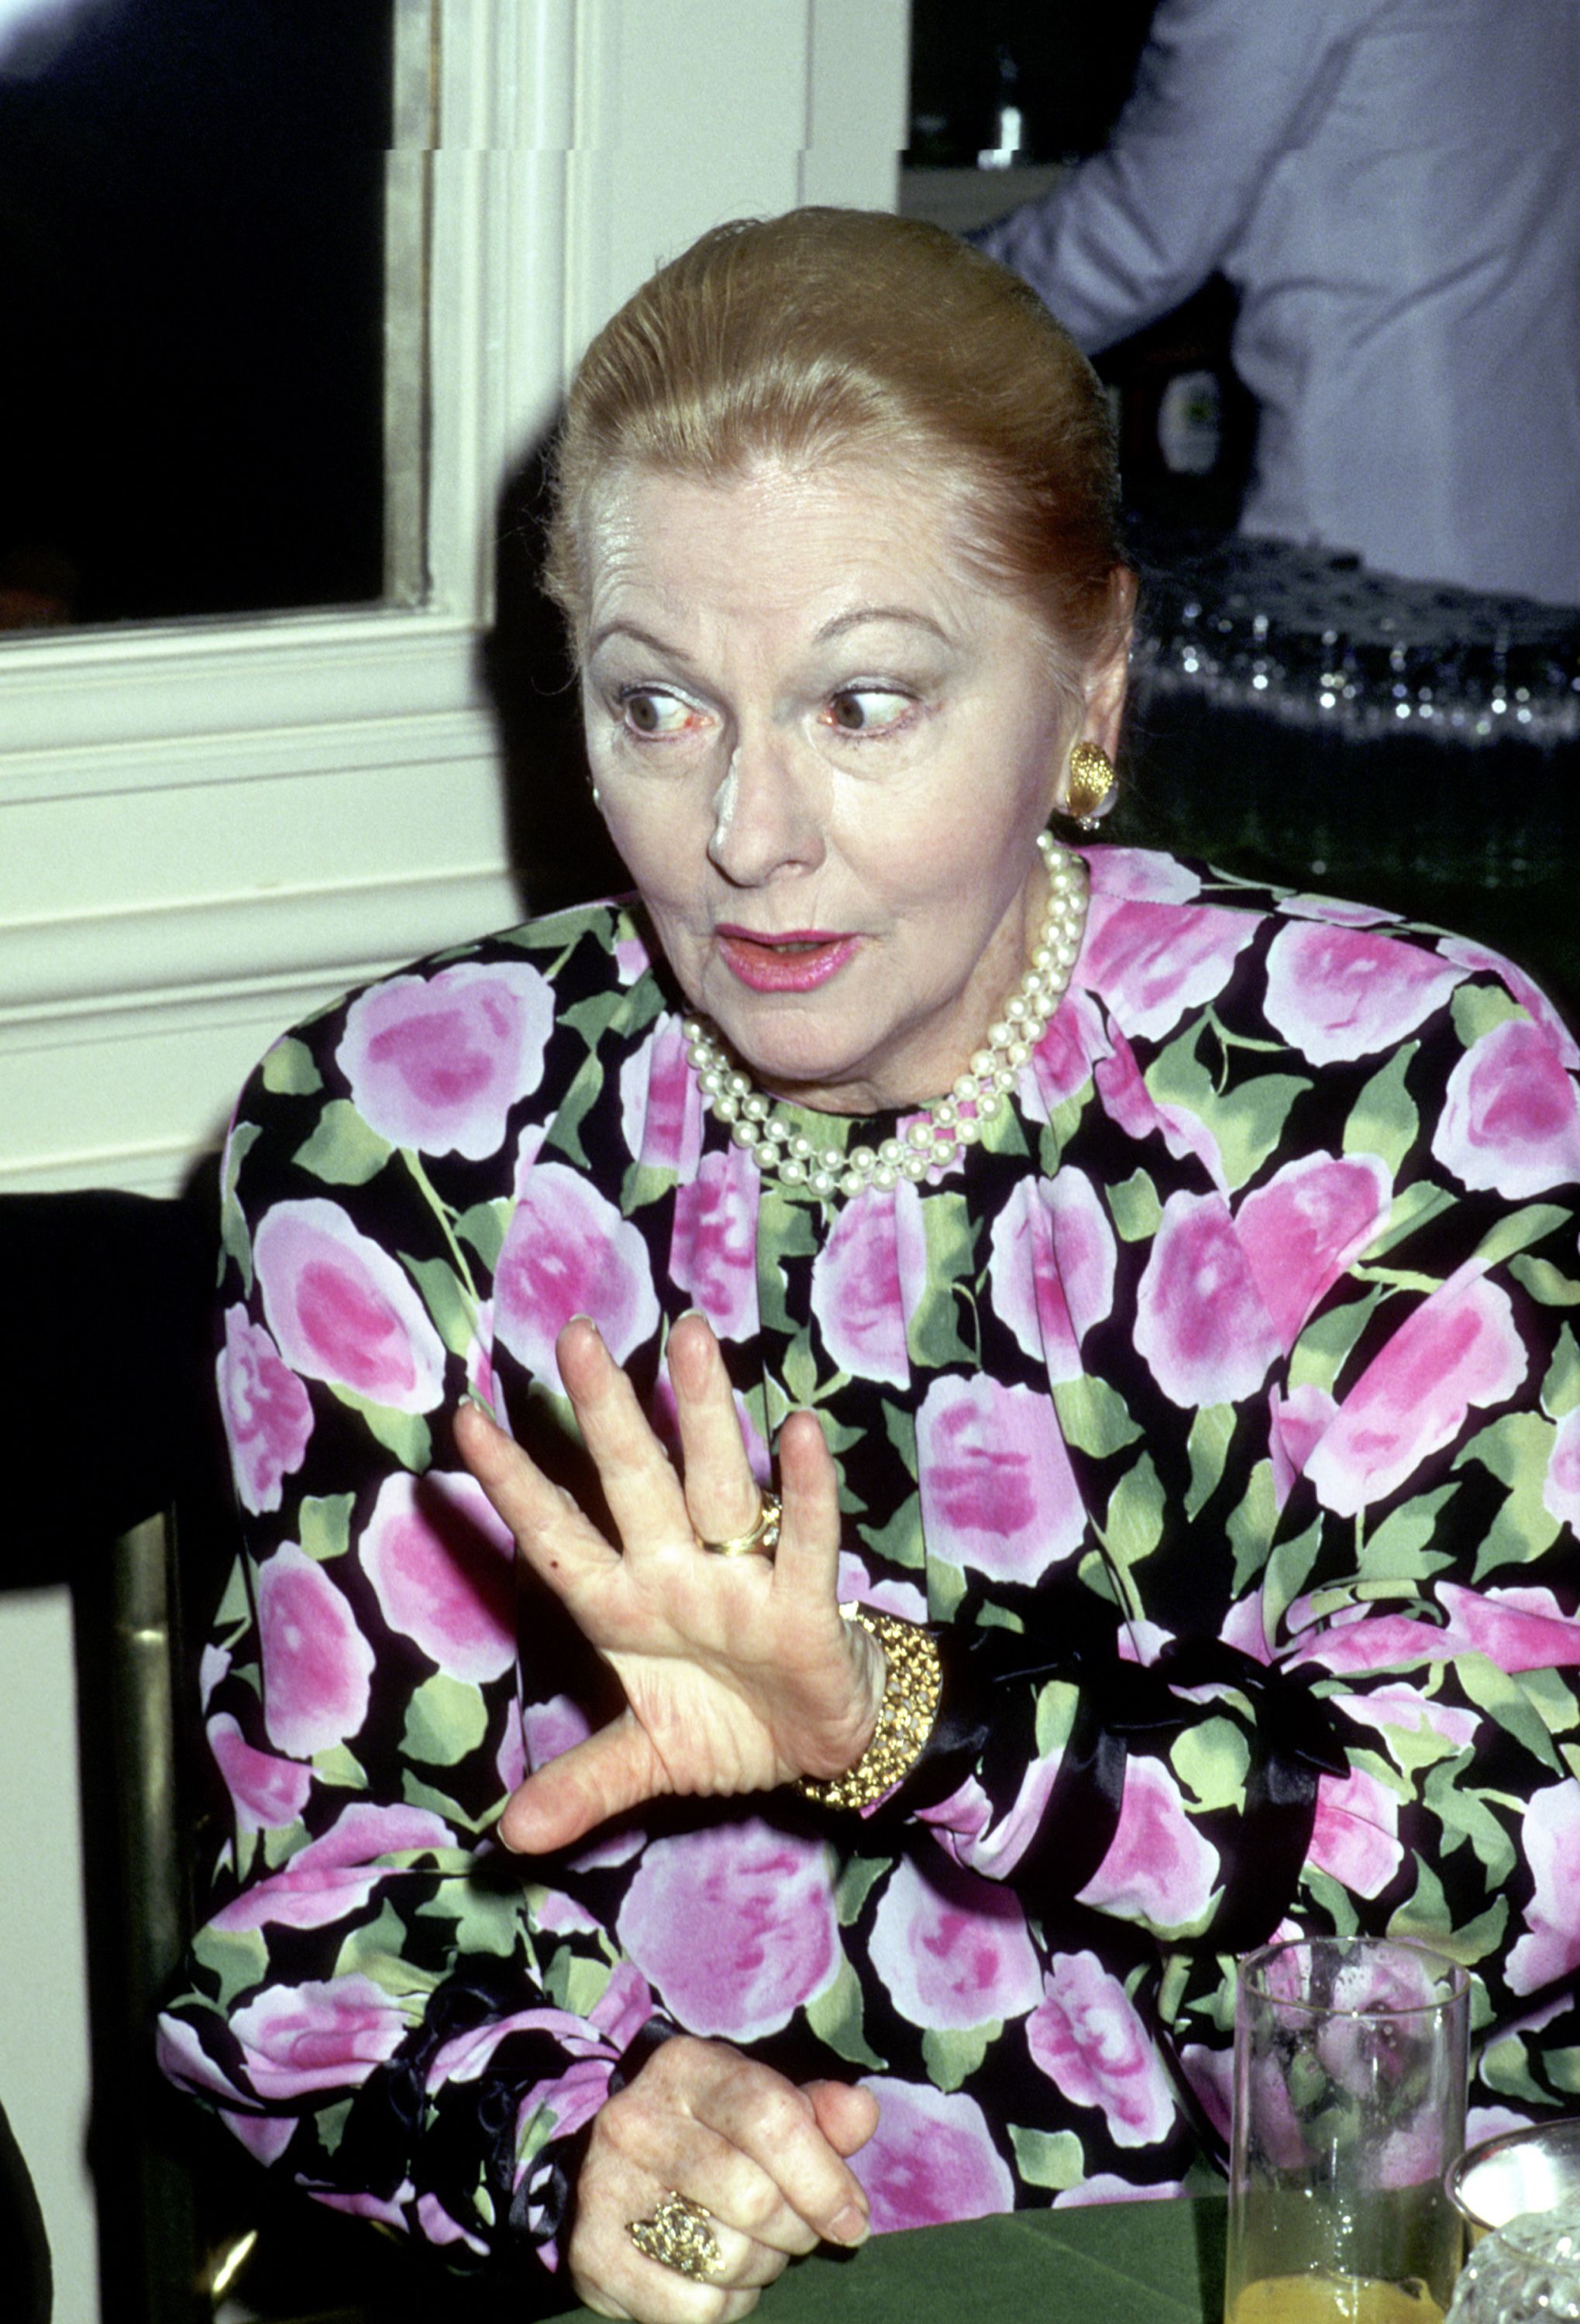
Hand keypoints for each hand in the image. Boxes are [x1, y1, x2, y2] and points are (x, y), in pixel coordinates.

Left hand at [454, 1313, 884, 1852]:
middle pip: (634, 1481)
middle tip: (577, 1334)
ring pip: (716, 1482)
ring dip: (705, 1412)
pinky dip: (803, 1493)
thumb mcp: (649, 1763)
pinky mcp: (805, 1606)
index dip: (512, 1484)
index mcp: (623, 1606)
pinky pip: (804, 1541)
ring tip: (689, 1337)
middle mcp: (675, 1574)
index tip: (462, 1419)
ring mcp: (740, 1580)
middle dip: (606, 1412)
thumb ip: (584, 1787)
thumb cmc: (730, 1726)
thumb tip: (510, 1841)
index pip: (557, 1536)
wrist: (823, 1750)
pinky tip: (796, 1433)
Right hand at [570, 2035, 877, 2320]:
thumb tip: (861, 2113)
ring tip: (755, 2247)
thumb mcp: (766, 2105)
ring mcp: (607, 2187)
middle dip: (796, 2230)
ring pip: (725, 2257)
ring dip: (762, 2268)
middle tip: (798, 2231)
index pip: (771, 2118)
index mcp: (687, 2068)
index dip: (824, 2178)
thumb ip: (820, 2113)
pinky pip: (693, 2309)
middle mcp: (636, 2119)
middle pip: (753, 2198)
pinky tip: (721, 2276)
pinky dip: (727, 2304)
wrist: (619, 2169)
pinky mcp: (592, 2253)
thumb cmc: (716, 2135)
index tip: (852, 2219)